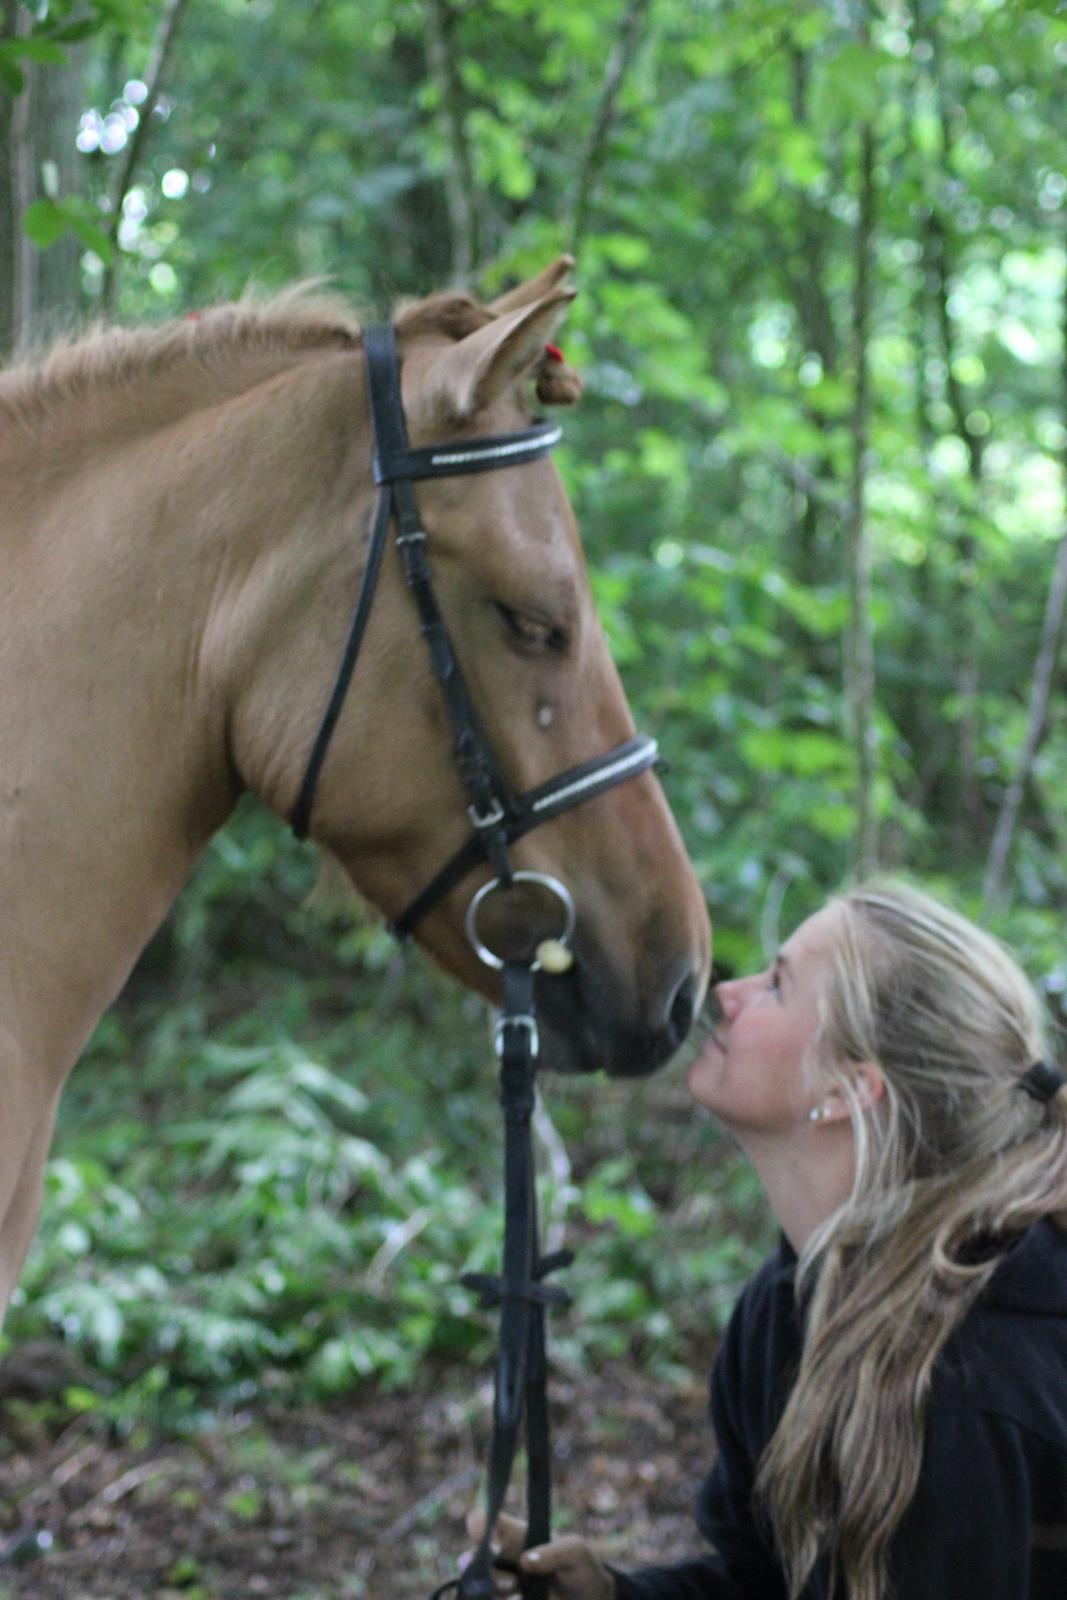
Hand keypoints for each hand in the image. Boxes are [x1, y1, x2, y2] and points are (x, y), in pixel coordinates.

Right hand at [464, 1510, 615, 1599]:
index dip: (481, 1523)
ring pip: (481, 1586)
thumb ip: (554, 1553)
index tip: (478, 1526)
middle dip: (482, 1566)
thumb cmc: (581, 1568)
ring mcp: (504, 1586)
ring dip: (492, 1589)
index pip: (492, 1523)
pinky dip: (495, 1598)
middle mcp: (505, 1561)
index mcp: (518, 1537)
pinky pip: (491, 1598)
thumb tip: (524, 1561)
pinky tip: (513, 1598)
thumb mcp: (575, 1553)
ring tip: (513, 1589)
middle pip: (477, 1557)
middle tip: (509, 1581)